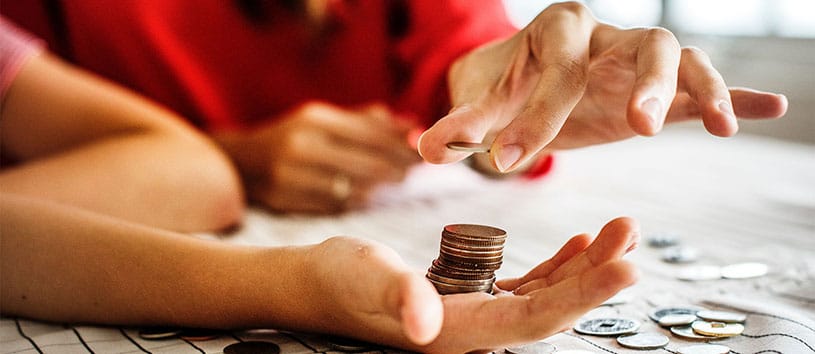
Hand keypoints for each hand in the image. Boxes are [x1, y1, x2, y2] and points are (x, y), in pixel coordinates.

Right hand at [219, 101, 419, 212]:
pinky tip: (368, 195)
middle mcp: (302, 145)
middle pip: (367, 163)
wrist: (242, 161)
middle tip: (416, 171)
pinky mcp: (286, 199)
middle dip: (398, 168)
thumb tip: (413, 125)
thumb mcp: (323, 119)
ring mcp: (292, 175)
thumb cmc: (293, 137)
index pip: (371, 134)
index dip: (402, 145)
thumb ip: (367, 121)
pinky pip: (335, 205)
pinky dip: (357, 200)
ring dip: (381, 187)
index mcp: (315, 120)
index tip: (423, 151)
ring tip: (397, 181)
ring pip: (354, 188)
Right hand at [305, 217, 638, 352]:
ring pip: (546, 296)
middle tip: (631, 234)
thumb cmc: (338, 280)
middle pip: (553, 308)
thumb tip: (425, 323)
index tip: (626, 268)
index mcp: (459, 332)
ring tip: (618, 232)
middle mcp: (476, 331)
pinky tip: (578, 245)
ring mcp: (475, 315)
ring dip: (585, 267)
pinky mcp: (470, 297)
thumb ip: (399, 297)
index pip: (535, 319)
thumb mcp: (366, 278)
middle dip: (597, 275)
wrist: (318, 283)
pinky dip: (557, 266)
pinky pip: (526, 286)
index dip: (584, 297)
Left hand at [418, 2, 787, 172]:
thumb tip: (425, 148)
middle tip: (638, 127)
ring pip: (682, 58)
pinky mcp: (655, 87)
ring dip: (700, 88)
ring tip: (719, 126)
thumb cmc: (502, 87)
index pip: (557, 71)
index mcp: (557, 30)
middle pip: (642, 43)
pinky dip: (733, 95)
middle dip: (644, 82)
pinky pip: (702, 85)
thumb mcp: (480, 104)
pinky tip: (770, 109)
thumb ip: (460, 125)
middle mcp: (604, 35)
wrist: (523, 79)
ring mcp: (634, 58)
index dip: (534, 117)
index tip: (509, 162)